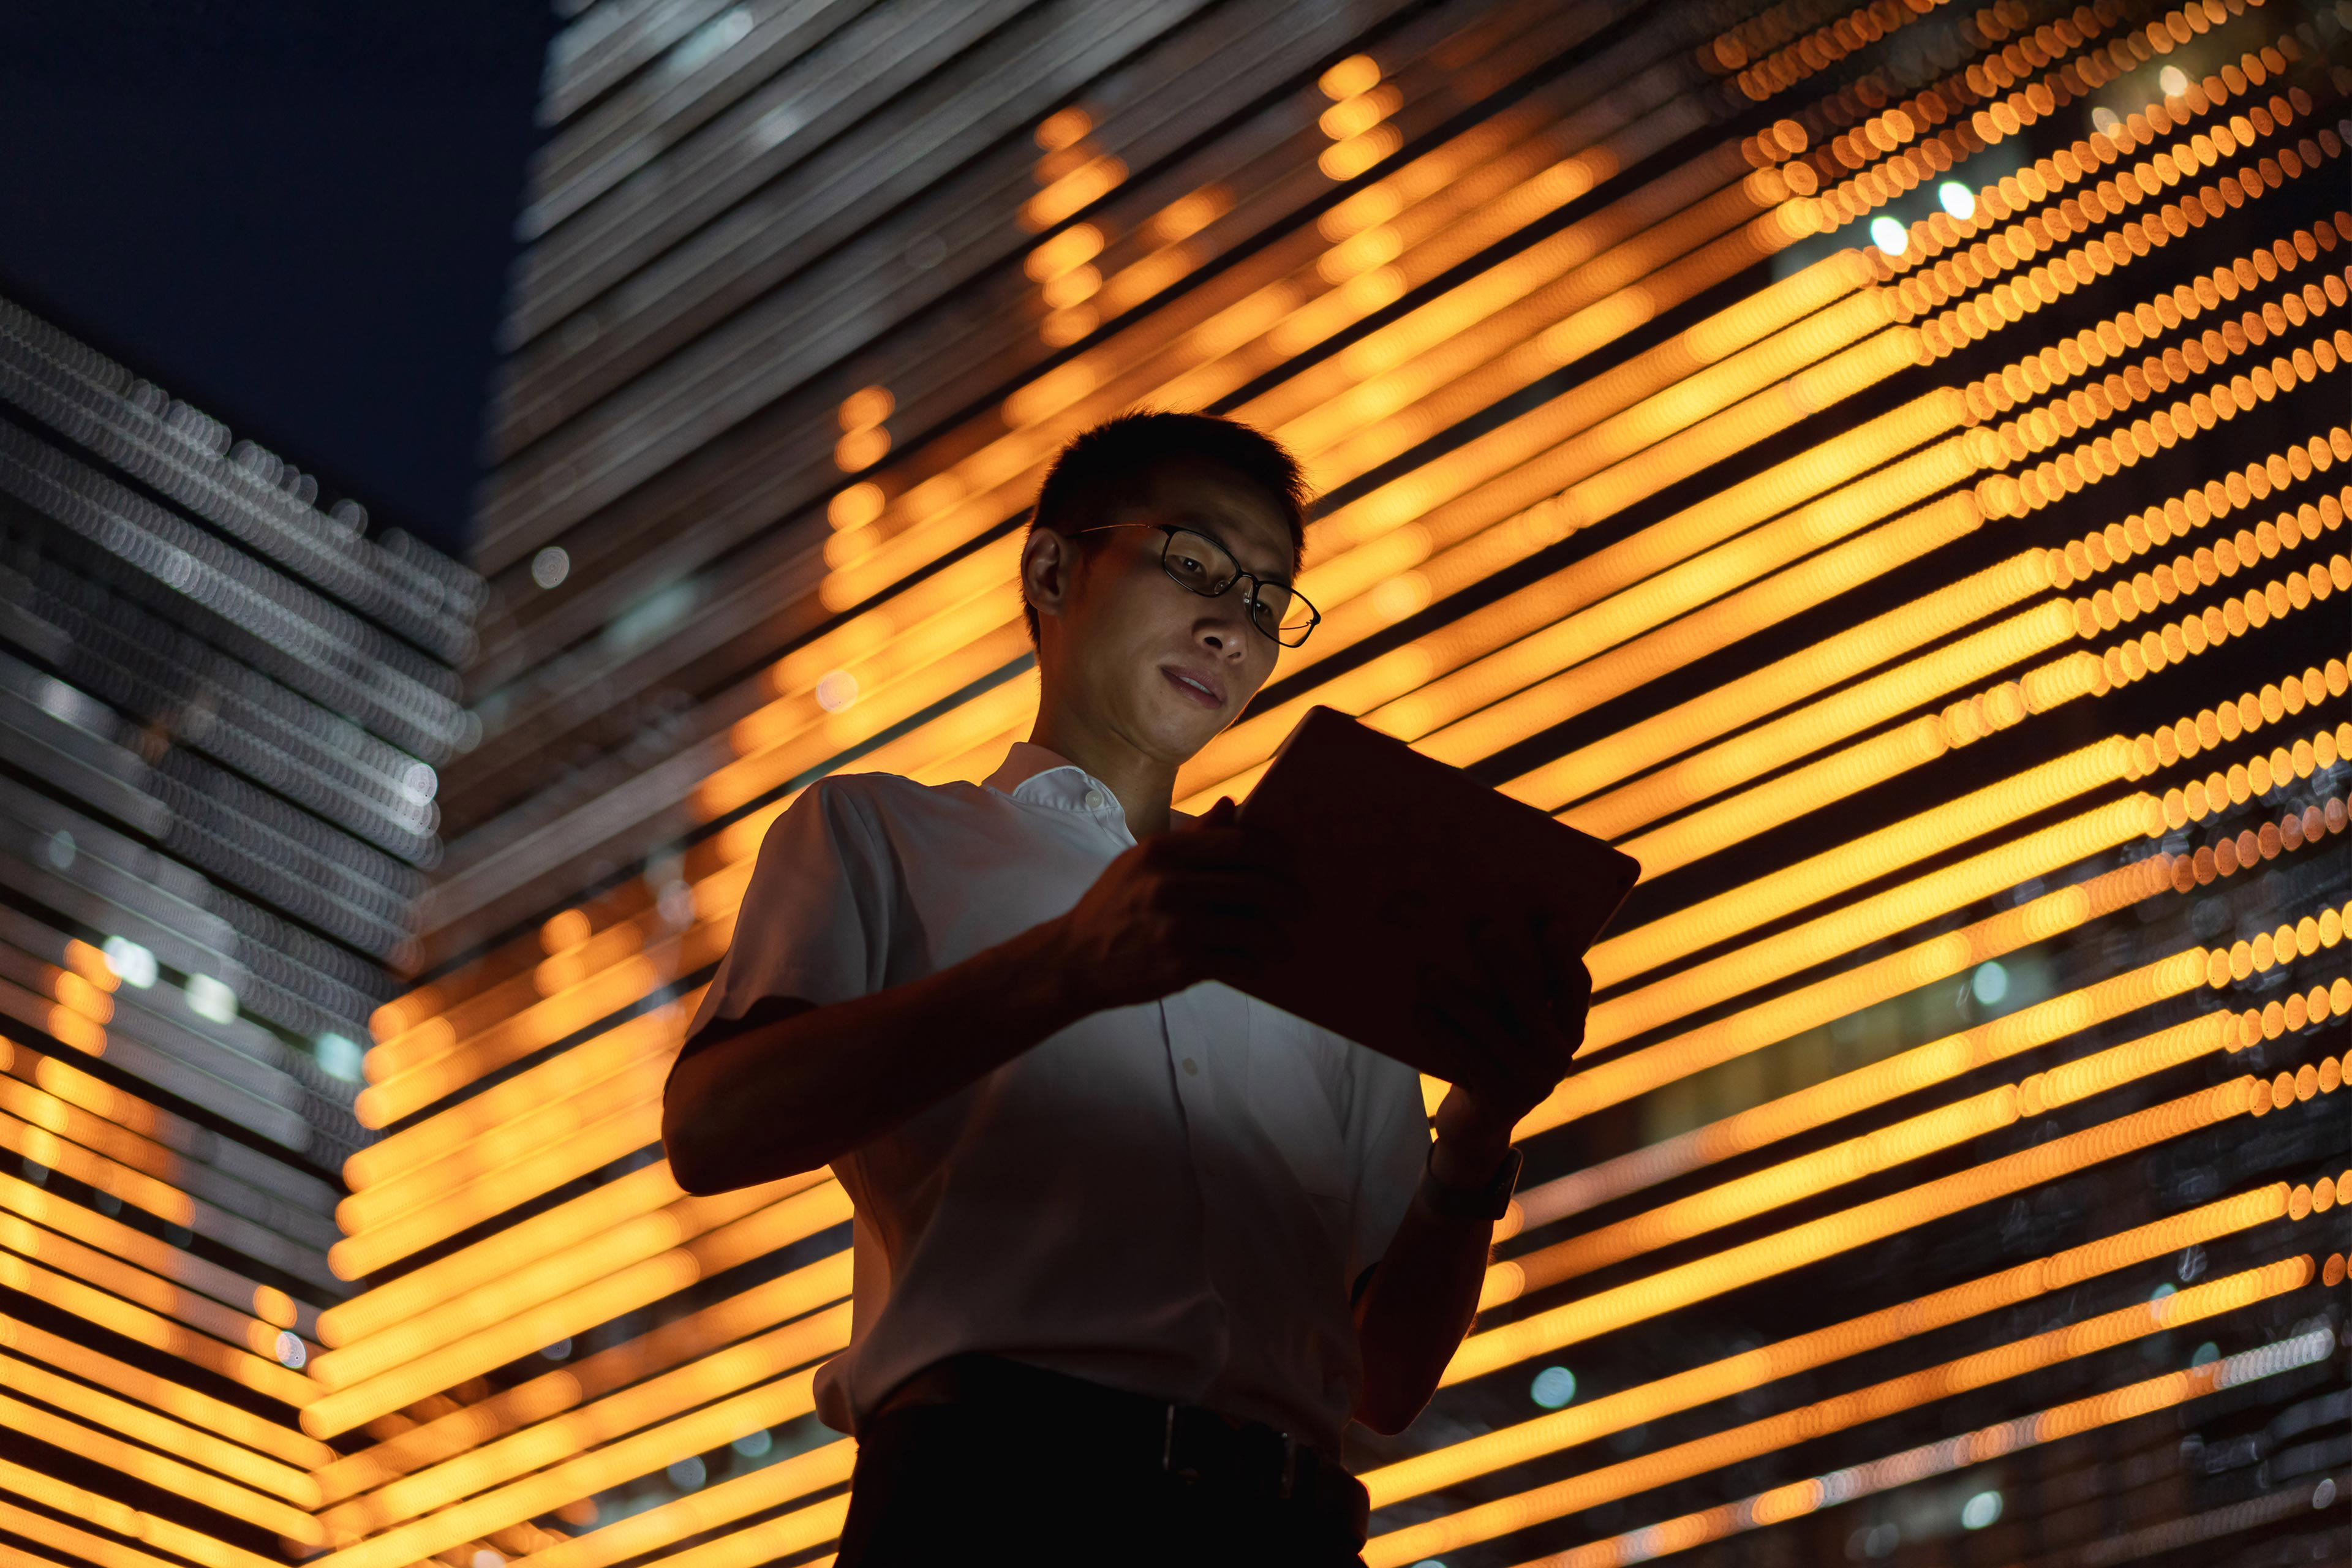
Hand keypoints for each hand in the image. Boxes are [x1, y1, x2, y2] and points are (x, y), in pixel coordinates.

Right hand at [1049, 797, 1301, 1011]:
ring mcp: (1176, 927)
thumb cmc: (1113, 906)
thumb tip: (1232, 806)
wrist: (1074, 960)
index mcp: (1163, 853)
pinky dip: (1253, 964)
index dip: (1276, 854)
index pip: (1239, 844)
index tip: (1292, 863)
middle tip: (1304, 905)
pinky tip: (1255, 963)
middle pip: (1254, 885)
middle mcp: (1170, 886)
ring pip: (1253, 928)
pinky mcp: (1180, 965)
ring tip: (1284, 944)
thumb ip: (1190, 837)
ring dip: (1277, 938)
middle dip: (1289, 896)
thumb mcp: (1141, 861)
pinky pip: (1237, 962)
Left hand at [1419, 914, 1591, 1172]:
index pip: (1575, 988)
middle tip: (1483, 930)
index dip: (1564, 955)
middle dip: (1507, 965)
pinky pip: (1466, 1058)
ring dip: (1457, 999)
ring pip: (1491, 1031)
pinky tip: (1420, 1012)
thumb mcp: (1512, 1026)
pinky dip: (1441, 1033)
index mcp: (1568, 1032)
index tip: (1549, 921)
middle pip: (1532, 1004)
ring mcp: (1531, 1083)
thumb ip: (1514, 991)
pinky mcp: (1500, 1101)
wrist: (1476, 1125)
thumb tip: (1486, 930)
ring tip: (1429, 975)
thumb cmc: (1492, 1056)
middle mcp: (1558, 1058)